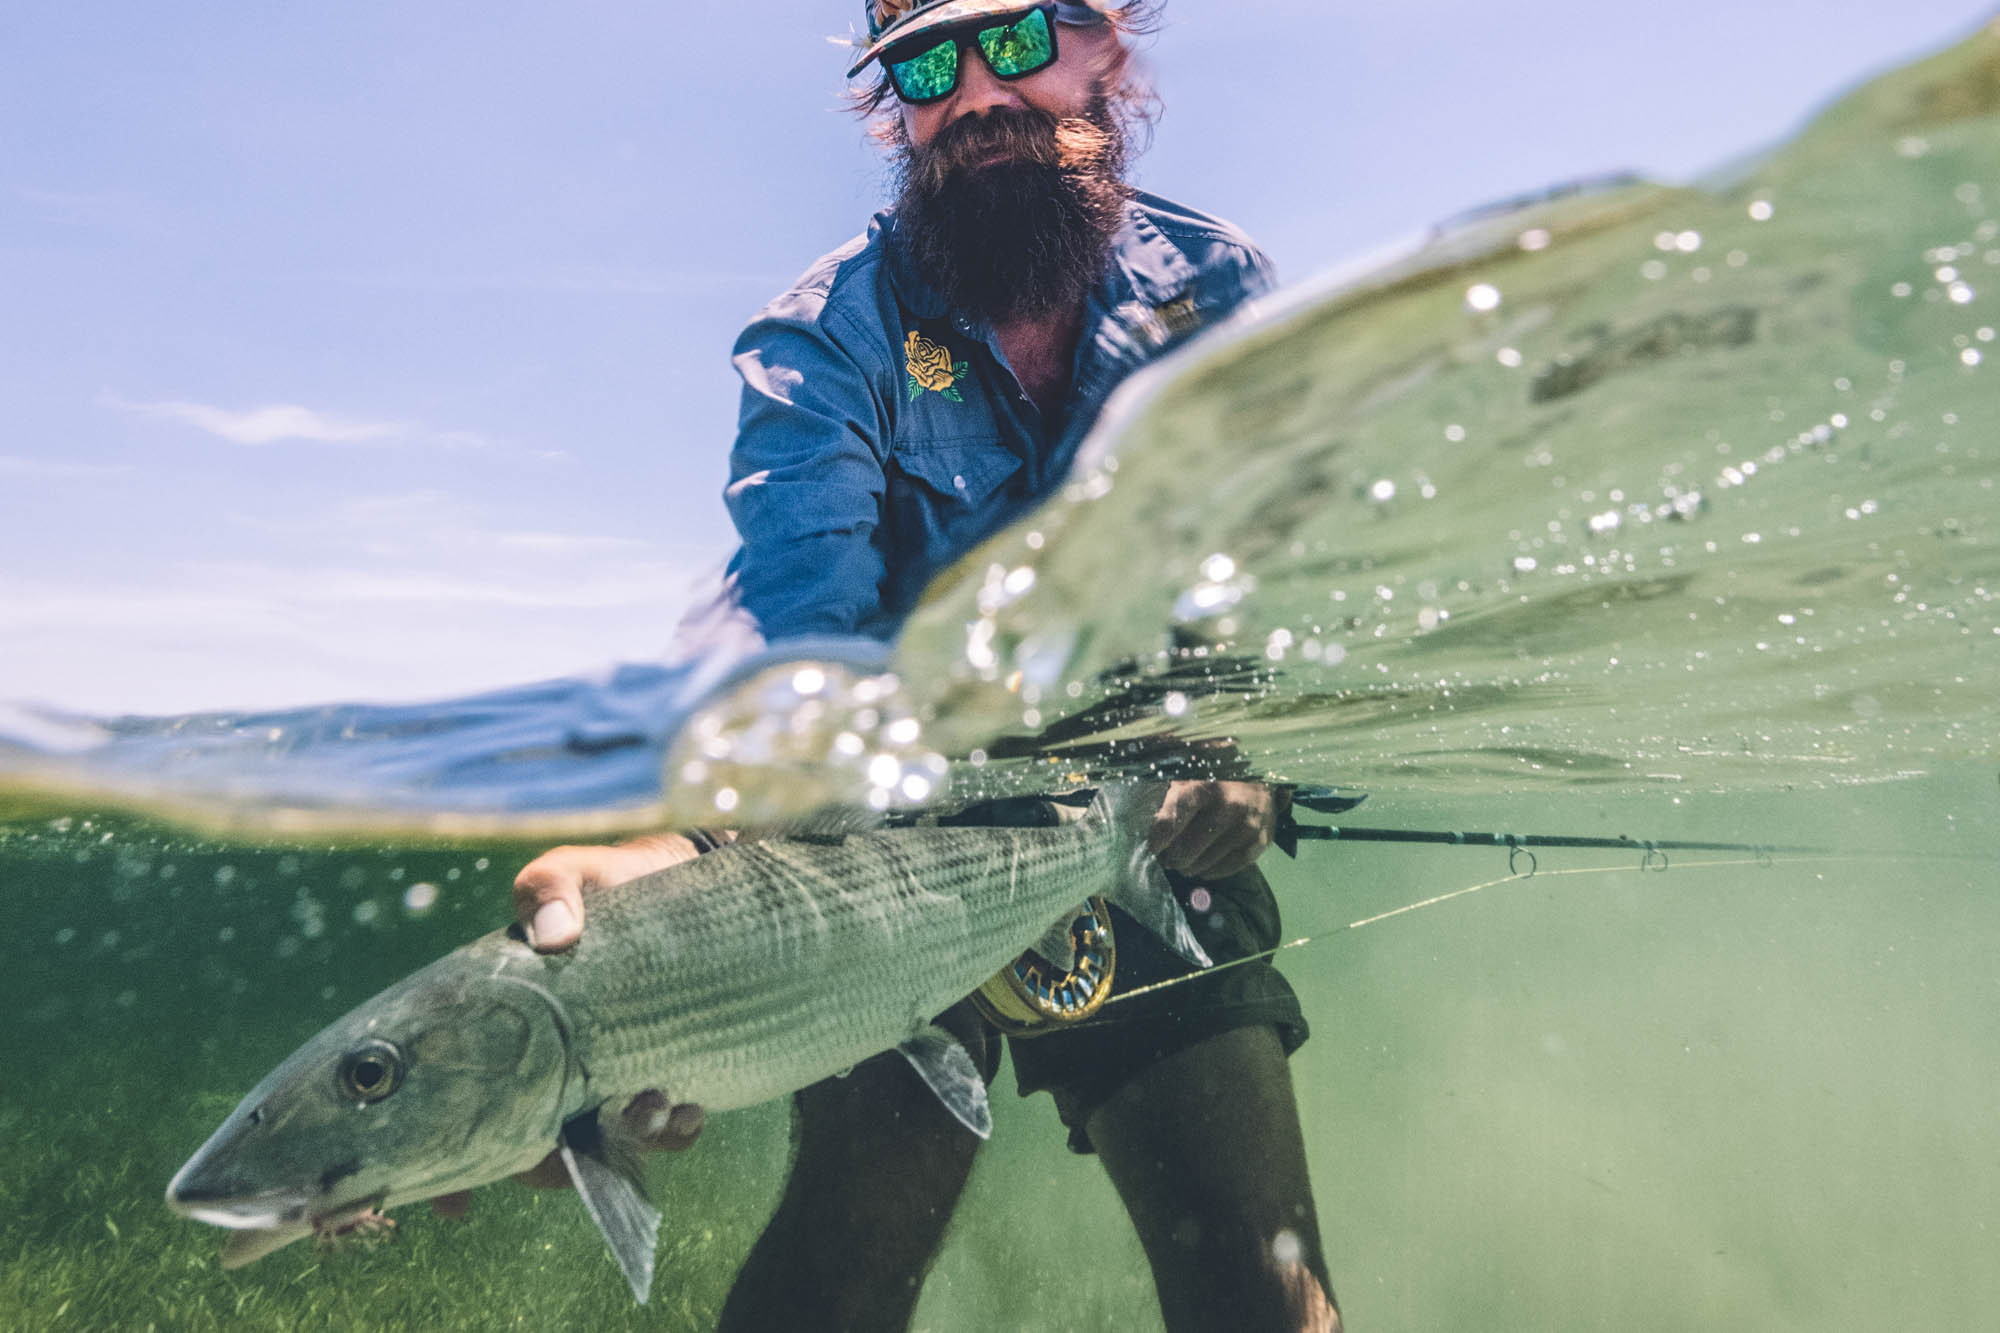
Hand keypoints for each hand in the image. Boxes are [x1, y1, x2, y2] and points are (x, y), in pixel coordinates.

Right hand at [435, 834, 721, 1221]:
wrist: (691, 885)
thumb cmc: (613, 884)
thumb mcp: (571, 875)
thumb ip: (549, 889)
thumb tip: (553, 932)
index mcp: (507, 1038)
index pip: (462, 1113)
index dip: (451, 1170)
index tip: (455, 1204)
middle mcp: (551, 1070)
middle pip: (528, 1151)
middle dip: (547, 1168)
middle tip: (568, 1146)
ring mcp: (609, 1080)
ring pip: (601, 1148)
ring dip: (622, 1145)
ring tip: (651, 1105)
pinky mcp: (665, 1080)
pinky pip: (664, 1132)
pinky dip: (674, 1131)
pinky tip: (688, 1107)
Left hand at [1146, 780, 1279, 879]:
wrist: (1262, 790)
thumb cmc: (1215, 787)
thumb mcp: (1190, 782)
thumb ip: (1167, 800)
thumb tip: (1141, 826)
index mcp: (1206, 786)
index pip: (1176, 814)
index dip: (1160, 836)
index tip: (1153, 847)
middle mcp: (1228, 805)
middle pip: (1185, 849)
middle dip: (1171, 857)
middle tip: (1168, 857)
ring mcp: (1245, 826)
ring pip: (1201, 864)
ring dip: (1188, 866)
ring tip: (1185, 859)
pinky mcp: (1258, 844)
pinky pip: (1221, 871)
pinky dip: (1207, 871)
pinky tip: (1204, 863)